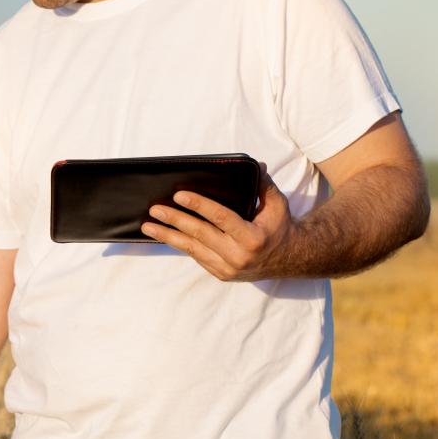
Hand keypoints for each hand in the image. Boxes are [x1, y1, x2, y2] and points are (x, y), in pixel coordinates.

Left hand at [141, 173, 295, 281]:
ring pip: (192, 249)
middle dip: (175, 220)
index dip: (199, 205)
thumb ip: (264, 184)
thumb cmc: (279, 227)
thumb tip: (254, 164)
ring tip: (148, 226)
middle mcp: (238, 256)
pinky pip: (196, 256)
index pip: (221, 218)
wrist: (288, 260)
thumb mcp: (276, 205)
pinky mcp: (221, 274)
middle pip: (200, 234)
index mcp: (252, 237)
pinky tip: (165, 235)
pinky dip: (180, 245)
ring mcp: (228, 268)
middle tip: (155, 209)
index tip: (179, 195)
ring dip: (168, 236)